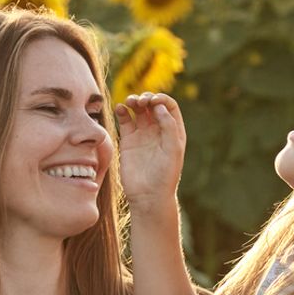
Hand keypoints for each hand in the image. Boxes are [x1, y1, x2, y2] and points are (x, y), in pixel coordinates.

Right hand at [116, 92, 185, 210]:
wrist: (148, 196)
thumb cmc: (164, 176)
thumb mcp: (173, 150)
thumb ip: (169, 126)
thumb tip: (158, 106)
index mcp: (173, 131)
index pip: (168, 106)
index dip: (161, 98)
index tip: (153, 101)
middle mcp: (158, 130)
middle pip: (152, 104)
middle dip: (146, 98)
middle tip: (140, 102)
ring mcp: (143, 134)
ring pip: (138, 109)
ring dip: (134, 101)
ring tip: (130, 103)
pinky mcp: (128, 140)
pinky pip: (125, 120)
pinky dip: (122, 111)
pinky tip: (120, 109)